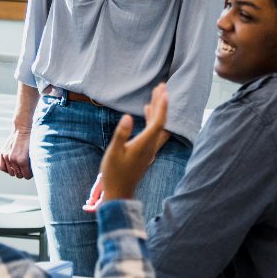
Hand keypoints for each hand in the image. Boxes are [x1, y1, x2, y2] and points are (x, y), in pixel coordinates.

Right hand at [0, 128, 32, 178]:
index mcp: (22, 160)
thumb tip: (32, 172)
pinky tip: (12, 166)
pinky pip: (2, 167)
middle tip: (26, 169)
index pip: (26, 176)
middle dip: (23, 173)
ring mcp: (6, 156)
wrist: (23, 129)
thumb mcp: (34, 153)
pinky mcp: (2, 153)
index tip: (31, 172)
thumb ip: (32, 164)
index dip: (30, 175)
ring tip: (20, 167)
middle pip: (18, 175)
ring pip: (11, 173)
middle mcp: (13, 160)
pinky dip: (7, 169)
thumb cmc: (31, 140)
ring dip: (15, 171)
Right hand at [87, 84, 169, 208]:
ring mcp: (149, 148)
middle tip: (161, 86)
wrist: (119, 191)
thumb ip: (121, 134)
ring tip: (155, 94)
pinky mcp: (145, 150)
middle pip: (161, 121)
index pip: (157, 122)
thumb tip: (126, 117)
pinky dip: (151, 119)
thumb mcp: (113, 152)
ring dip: (157, 110)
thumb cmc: (114, 172)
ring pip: (158, 126)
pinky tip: (145, 111)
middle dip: (161, 103)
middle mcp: (151, 145)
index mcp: (144, 144)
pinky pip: (153, 131)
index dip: (161, 106)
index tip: (163, 91)